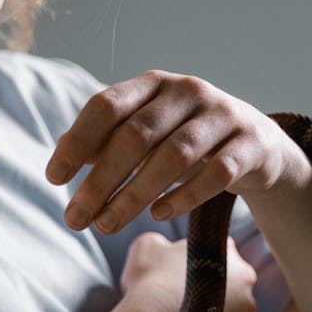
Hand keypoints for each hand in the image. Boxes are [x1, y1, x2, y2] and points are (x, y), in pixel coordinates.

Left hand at [47, 70, 307, 233]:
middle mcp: (187, 91)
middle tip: (75, 219)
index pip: (106, 106)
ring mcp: (223, 115)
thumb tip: (60, 153)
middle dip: (100, 181)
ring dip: (134, 195)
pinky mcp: (251, 144)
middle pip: (136, 136)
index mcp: (153, 85)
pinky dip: (184, 196)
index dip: (77, 142)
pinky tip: (159, 215)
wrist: (257, 146)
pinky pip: (217, 173)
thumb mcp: (145, 136)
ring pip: (174, 156)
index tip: (53, 178)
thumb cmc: (186, 141)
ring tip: (107, 226)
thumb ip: (105, 142)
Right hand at [119, 232, 257, 311]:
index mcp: (224, 250)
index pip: (219, 255)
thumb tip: (164, 247)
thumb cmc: (148, 284)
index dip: (200, 268)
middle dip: (214, 295)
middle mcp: (246, 277)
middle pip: (233, 286)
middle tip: (186, 307)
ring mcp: (249, 310)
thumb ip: (163, 243)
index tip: (185, 280)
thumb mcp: (147, 247)